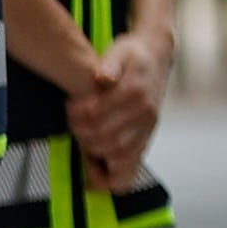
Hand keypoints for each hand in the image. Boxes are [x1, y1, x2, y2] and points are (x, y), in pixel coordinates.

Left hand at [62, 29, 167, 178]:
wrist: (156, 56)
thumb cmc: (131, 56)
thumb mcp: (119, 51)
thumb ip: (110, 64)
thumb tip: (102, 77)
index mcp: (136, 91)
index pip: (98, 115)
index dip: (77, 116)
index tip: (70, 108)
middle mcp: (145, 113)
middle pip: (106, 138)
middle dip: (82, 134)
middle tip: (72, 123)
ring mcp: (147, 128)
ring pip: (118, 155)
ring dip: (93, 152)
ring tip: (81, 140)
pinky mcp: (146, 138)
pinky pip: (130, 167)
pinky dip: (111, 176)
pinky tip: (94, 173)